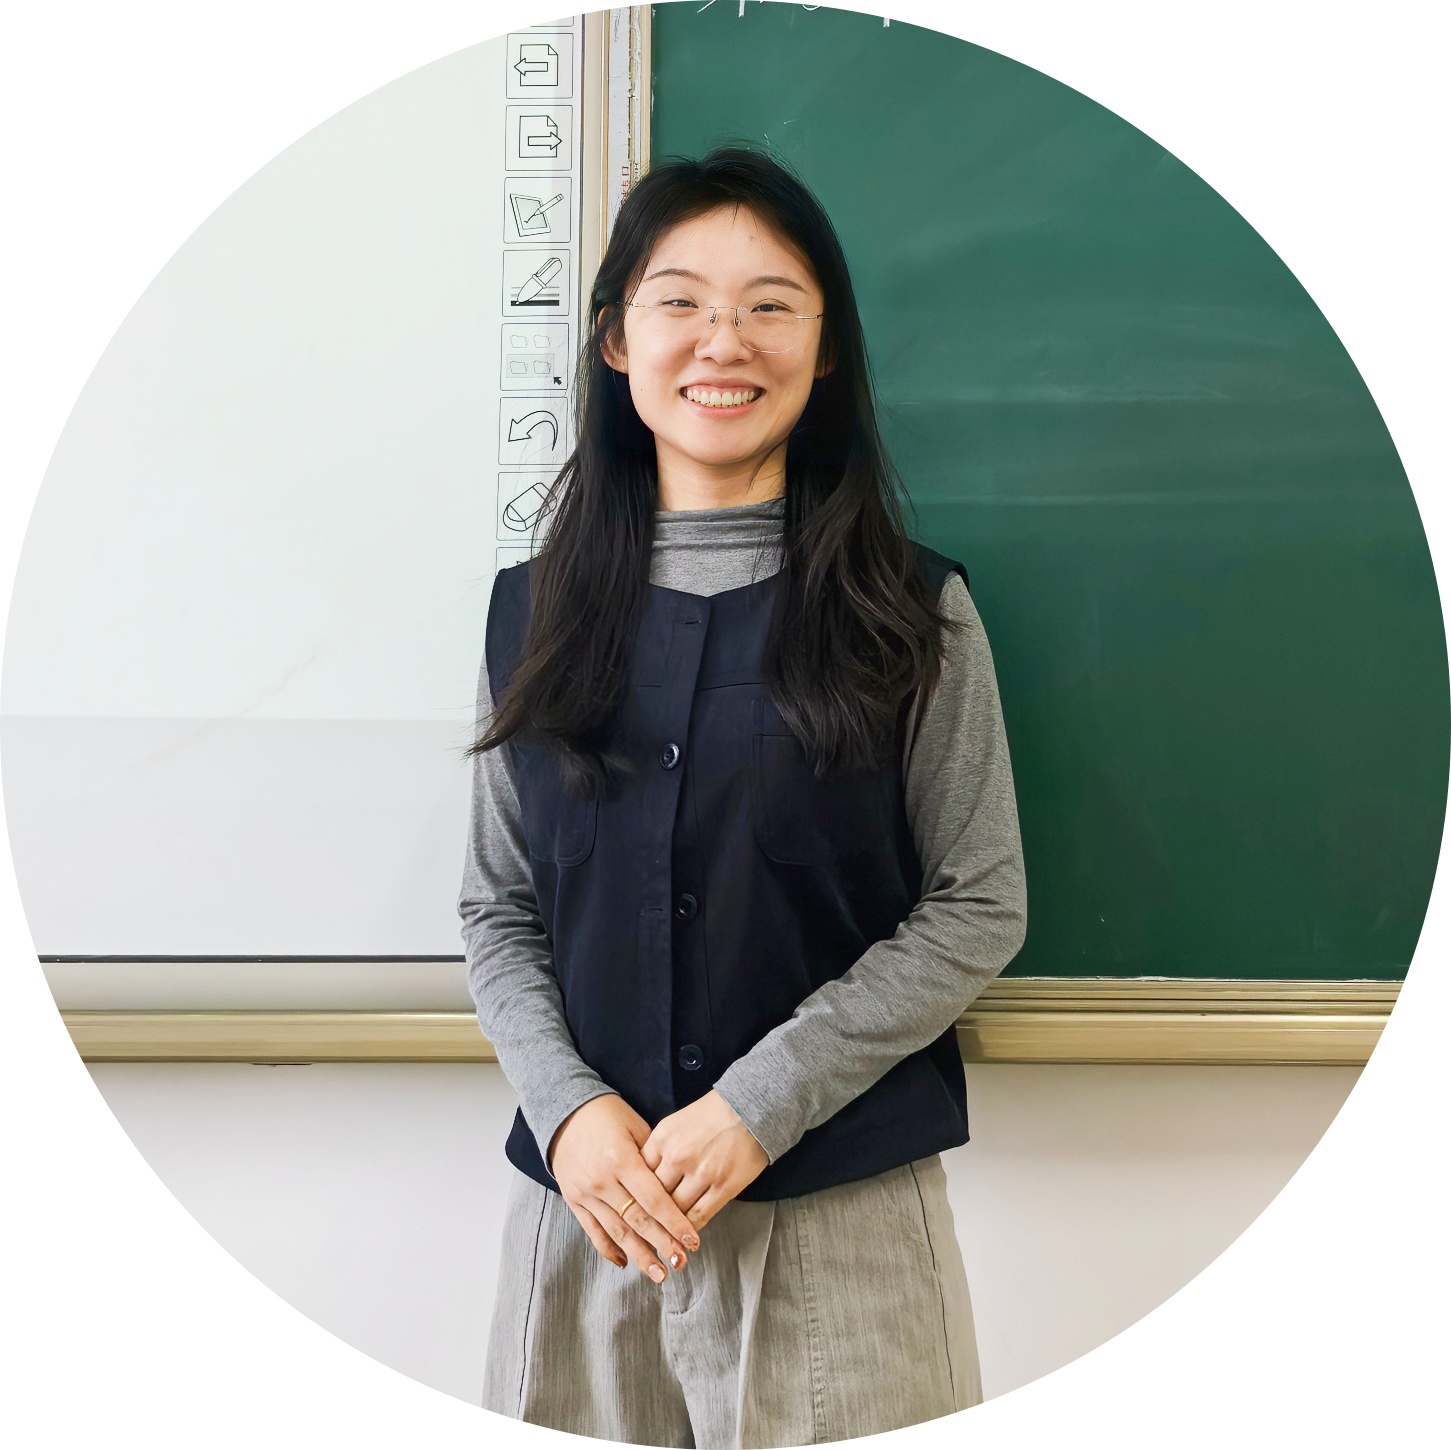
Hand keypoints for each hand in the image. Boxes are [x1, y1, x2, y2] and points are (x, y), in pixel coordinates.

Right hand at [548, 1094, 700, 1282]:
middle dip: (661, 1243)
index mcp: (621, 1159)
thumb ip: (653, 1158)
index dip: (674, 1222)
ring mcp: (585, 1193)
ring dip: (639, 1255)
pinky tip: (624, 1262)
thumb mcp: (635, 1126)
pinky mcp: (573, 1200)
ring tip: (659, 1273)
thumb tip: (675, 1189)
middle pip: (637, 1220)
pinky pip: (593, 1231)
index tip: (692, 1240)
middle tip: (681, 1262)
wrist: (564, 1112)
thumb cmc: (608, 1115)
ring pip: (616, 1231)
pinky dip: (608, 1249)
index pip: (653, 1199)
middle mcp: (602, 1180)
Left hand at [640, 1090, 769, 1232]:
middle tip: (648, 1228)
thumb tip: (644, 1179)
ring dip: (671, 1225)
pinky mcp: (723, 1187)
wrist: (749, 1109)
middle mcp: (677, 1156)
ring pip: (676, 1210)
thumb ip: (657, 1150)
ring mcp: (701, 1173)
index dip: (636, 1195)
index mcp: (662, 1139)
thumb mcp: (674, 1124)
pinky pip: (699, 1216)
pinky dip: (690, 1228)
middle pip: (654, 1196)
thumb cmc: (711, 1114)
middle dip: (651, 1213)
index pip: (639, 1176)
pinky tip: (687, 1234)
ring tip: (667, 1236)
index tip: (636, 1208)